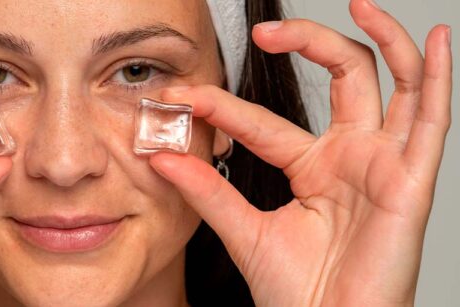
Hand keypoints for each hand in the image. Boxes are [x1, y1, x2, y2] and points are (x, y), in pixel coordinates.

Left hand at [149, 1, 451, 305]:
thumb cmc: (298, 291)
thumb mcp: (243, 230)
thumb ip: (205, 191)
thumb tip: (159, 154)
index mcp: (314, 168)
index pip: (266, 120)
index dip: (225, 107)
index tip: (183, 98)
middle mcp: (352, 157)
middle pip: (342, 76)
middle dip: (307, 43)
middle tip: (263, 31)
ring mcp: (383, 164)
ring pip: (392, 83)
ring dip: (379, 37)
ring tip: (357, 1)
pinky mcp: (412, 181)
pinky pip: (433, 119)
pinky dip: (437, 76)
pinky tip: (438, 37)